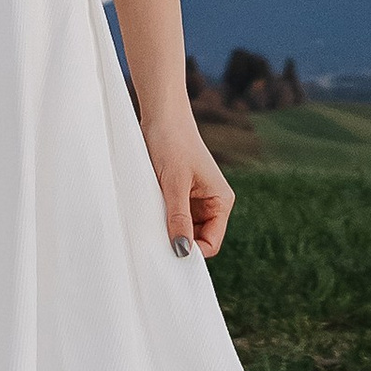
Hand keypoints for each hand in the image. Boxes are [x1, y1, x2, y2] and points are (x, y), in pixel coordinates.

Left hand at [147, 116, 234, 262]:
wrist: (161, 116)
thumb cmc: (173, 144)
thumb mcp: (174, 185)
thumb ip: (179, 219)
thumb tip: (181, 252)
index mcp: (221, 201)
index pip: (211, 242)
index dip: (192, 252)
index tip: (168, 254)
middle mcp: (211, 203)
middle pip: (197, 239)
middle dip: (179, 242)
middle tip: (155, 242)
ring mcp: (195, 199)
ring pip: (183, 229)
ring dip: (168, 230)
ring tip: (152, 222)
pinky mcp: (179, 194)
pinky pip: (173, 216)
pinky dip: (162, 219)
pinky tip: (149, 214)